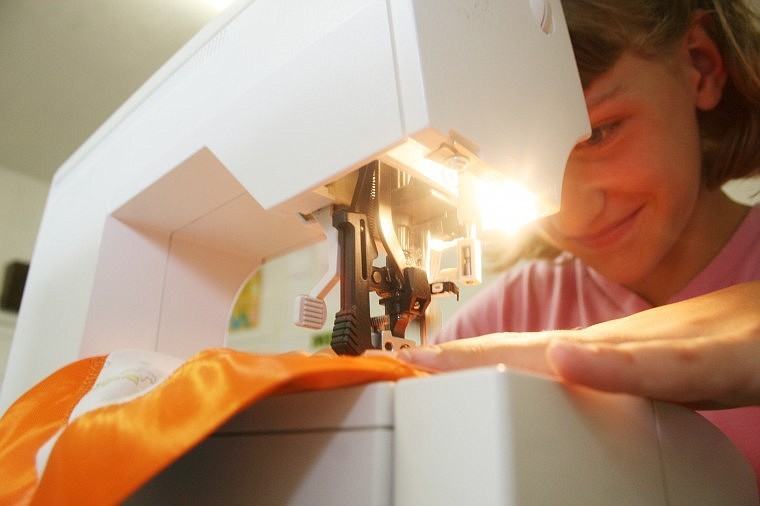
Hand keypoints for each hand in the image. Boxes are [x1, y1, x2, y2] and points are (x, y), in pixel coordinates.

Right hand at [396, 281, 759, 408]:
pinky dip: (524, 370)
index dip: (457, 358)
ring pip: (527, 360)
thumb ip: (625, 364)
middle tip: (402, 369)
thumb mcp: (690, 365)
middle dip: (452, 361)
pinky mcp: (626, 364)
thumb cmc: (746, 342)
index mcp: (596, 350)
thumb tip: (555, 355)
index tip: (405, 359)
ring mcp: (605, 355)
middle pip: (506, 355)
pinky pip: (562, 368)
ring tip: (438, 375)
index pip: (509, 353)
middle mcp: (591, 350)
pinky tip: (516, 374)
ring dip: (478, 367)